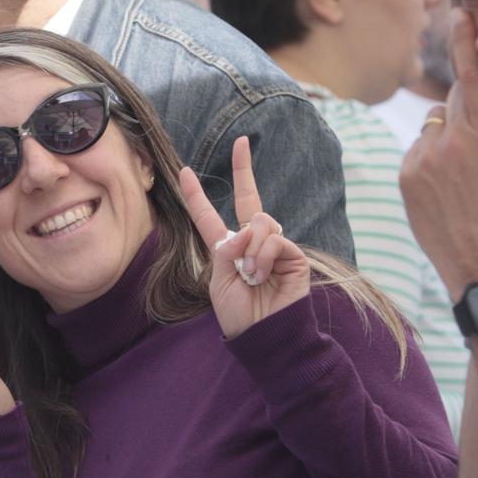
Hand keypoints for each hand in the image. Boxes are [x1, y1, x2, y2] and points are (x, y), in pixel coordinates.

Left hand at [176, 137, 310, 339]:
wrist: (263, 335)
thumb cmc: (239, 315)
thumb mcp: (219, 282)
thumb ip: (225, 251)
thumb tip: (246, 228)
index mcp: (227, 250)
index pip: (209, 217)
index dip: (197, 195)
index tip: (184, 172)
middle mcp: (252, 243)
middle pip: (248, 199)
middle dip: (244, 169)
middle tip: (242, 141)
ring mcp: (274, 247)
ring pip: (261, 222)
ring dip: (251, 249)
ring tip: (252, 276)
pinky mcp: (293, 255)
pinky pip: (275, 239)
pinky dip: (264, 255)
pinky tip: (263, 275)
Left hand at [401, 10, 477, 298]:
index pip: (472, 76)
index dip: (467, 42)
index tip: (462, 15)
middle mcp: (454, 143)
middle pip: (457, 99)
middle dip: (472, 106)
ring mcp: (425, 160)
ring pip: (436, 124)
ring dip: (452, 133)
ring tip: (471, 165)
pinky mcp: (407, 175)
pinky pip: (419, 149)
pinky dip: (434, 155)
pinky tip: (452, 179)